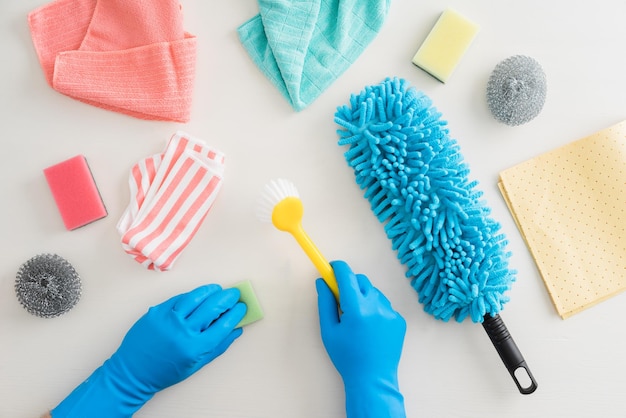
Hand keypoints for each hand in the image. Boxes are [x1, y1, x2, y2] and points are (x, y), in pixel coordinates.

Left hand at [52, 285, 245, 417]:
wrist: (133, 372)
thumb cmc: (165, 372)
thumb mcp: (196, 365)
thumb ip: (218, 347)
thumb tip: (235, 330)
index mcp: (195, 347)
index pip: (223, 325)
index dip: (236, 314)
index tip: (241, 307)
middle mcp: (182, 331)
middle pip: (212, 307)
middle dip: (227, 298)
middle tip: (234, 294)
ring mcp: (168, 319)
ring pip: (194, 297)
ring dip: (209, 291)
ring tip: (218, 289)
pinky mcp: (156, 311)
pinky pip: (177, 298)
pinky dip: (191, 295)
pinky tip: (198, 295)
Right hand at [316, 260, 405, 417]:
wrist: (373, 379)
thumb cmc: (347, 357)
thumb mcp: (329, 331)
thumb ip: (325, 302)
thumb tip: (322, 281)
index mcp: (356, 309)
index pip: (347, 275)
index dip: (337, 268)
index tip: (331, 267)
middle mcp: (376, 306)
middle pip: (361, 280)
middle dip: (350, 284)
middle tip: (342, 299)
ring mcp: (391, 313)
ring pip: (373, 292)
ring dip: (363, 297)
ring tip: (358, 320)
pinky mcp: (399, 320)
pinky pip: (384, 306)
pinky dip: (376, 310)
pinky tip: (371, 329)